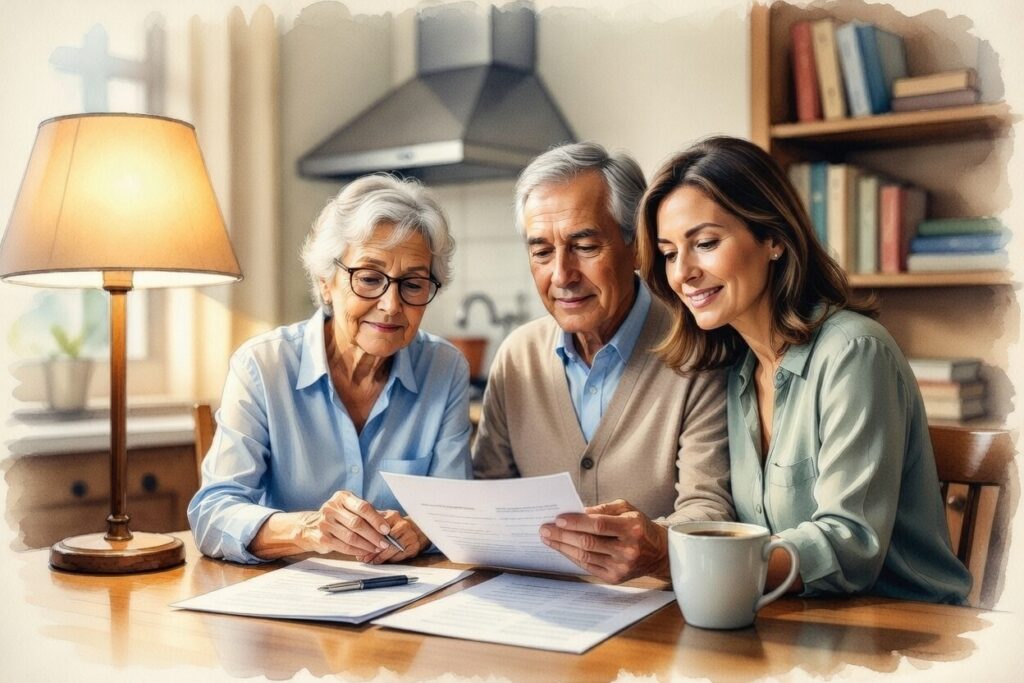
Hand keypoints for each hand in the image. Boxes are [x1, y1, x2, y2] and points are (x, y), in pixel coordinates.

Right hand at [301, 490, 397, 559]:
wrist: (309, 526)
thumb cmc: (337, 517)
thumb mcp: (348, 508)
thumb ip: (365, 513)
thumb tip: (387, 526)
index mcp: (342, 497)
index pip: (363, 507)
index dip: (376, 519)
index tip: (387, 529)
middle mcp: (331, 508)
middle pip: (357, 523)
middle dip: (374, 535)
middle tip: (385, 543)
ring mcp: (325, 523)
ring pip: (351, 537)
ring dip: (367, 545)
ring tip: (377, 548)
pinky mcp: (322, 538)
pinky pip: (344, 546)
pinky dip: (357, 550)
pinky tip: (365, 552)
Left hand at [360, 511, 429, 564]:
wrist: (418, 528)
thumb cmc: (396, 524)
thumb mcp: (385, 518)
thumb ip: (371, 521)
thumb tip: (355, 529)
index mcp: (393, 516)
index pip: (378, 527)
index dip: (367, 537)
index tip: (358, 544)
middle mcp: (403, 525)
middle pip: (384, 540)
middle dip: (371, 550)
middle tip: (362, 557)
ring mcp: (410, 536)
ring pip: (391, 550)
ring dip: (378, 558)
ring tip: (369, 561)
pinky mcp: (414, 547)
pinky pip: (399, 556)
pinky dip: (388, 560)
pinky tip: (380, 562)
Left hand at [539, 499, 669, 583]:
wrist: (658, 553)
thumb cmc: (639, 526)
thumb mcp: (626, 509)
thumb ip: (603, 508)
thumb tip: (578, 511)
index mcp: (631, 529)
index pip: (599, 525)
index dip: (576, 522)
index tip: (558, 519)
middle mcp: (627, 550)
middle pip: (588, 542)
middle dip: (563, 535)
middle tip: (545, 529)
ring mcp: (621, 567)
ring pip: (585, 556)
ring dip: (562, 547)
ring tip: (548, 538)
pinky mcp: (614, 578)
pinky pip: (587, 566)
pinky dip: (572, 557)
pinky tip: (561, 549)